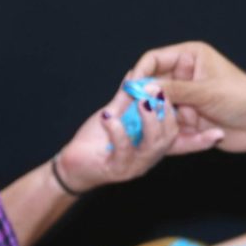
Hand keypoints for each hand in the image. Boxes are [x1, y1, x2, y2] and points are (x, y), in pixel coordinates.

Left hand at [56, 82, 179, 191]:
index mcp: (151, 143)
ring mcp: (133, 165)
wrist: (72, 164)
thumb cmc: (95, 141)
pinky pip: (123, 150)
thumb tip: (135, 75)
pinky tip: (108, 117)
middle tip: (156, 91)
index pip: (174, 129)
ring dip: (149, 120)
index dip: (173, 109)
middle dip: (165, 112)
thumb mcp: (115, 115)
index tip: (166, 88)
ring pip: (151, 146)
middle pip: (168, 137)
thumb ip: (126, 98)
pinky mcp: (116, 170)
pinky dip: (117, 131)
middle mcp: (147, 157)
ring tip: (142, 101)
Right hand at [130, 41, 245, 152]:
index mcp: (189, 57)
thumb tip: (144, 89)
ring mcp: (184, 97)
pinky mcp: (186, 117)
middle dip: (143, 98)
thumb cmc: (242, 98)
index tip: (130, 89)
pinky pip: (166, 122)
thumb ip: (174, 90)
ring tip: (145, 126)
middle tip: (131, 112)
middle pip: (151, 84)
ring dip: (152, 115)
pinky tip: (159, 135)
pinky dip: (163, 128)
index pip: (154, 59)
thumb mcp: (206, 92)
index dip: (140, 73)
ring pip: (156, 105)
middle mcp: (183, 75)